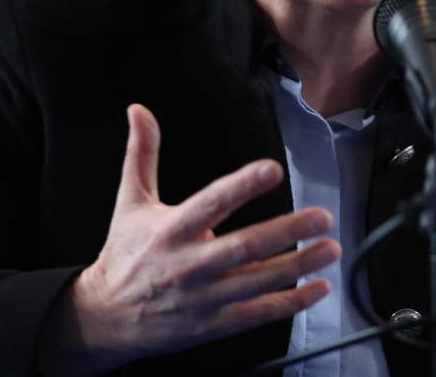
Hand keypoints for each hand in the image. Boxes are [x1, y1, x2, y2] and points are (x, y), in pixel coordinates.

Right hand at [41, 104, 339, 374]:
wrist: (105, 317)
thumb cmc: (124, 254)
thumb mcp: (129, 201)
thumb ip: (141, 154)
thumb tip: (139, 111)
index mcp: (170, 229)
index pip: (211, 202)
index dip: (242, 185)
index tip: (271, 169)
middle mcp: (189, 265)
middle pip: (245, 246)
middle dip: (288, 230)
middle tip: (322, 216)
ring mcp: (203, 297)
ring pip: (258, 281)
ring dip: (299, 264)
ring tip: (330, 247)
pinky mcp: (213, 323)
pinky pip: (258, 313)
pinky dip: (291, 302)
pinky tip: (318, 287)